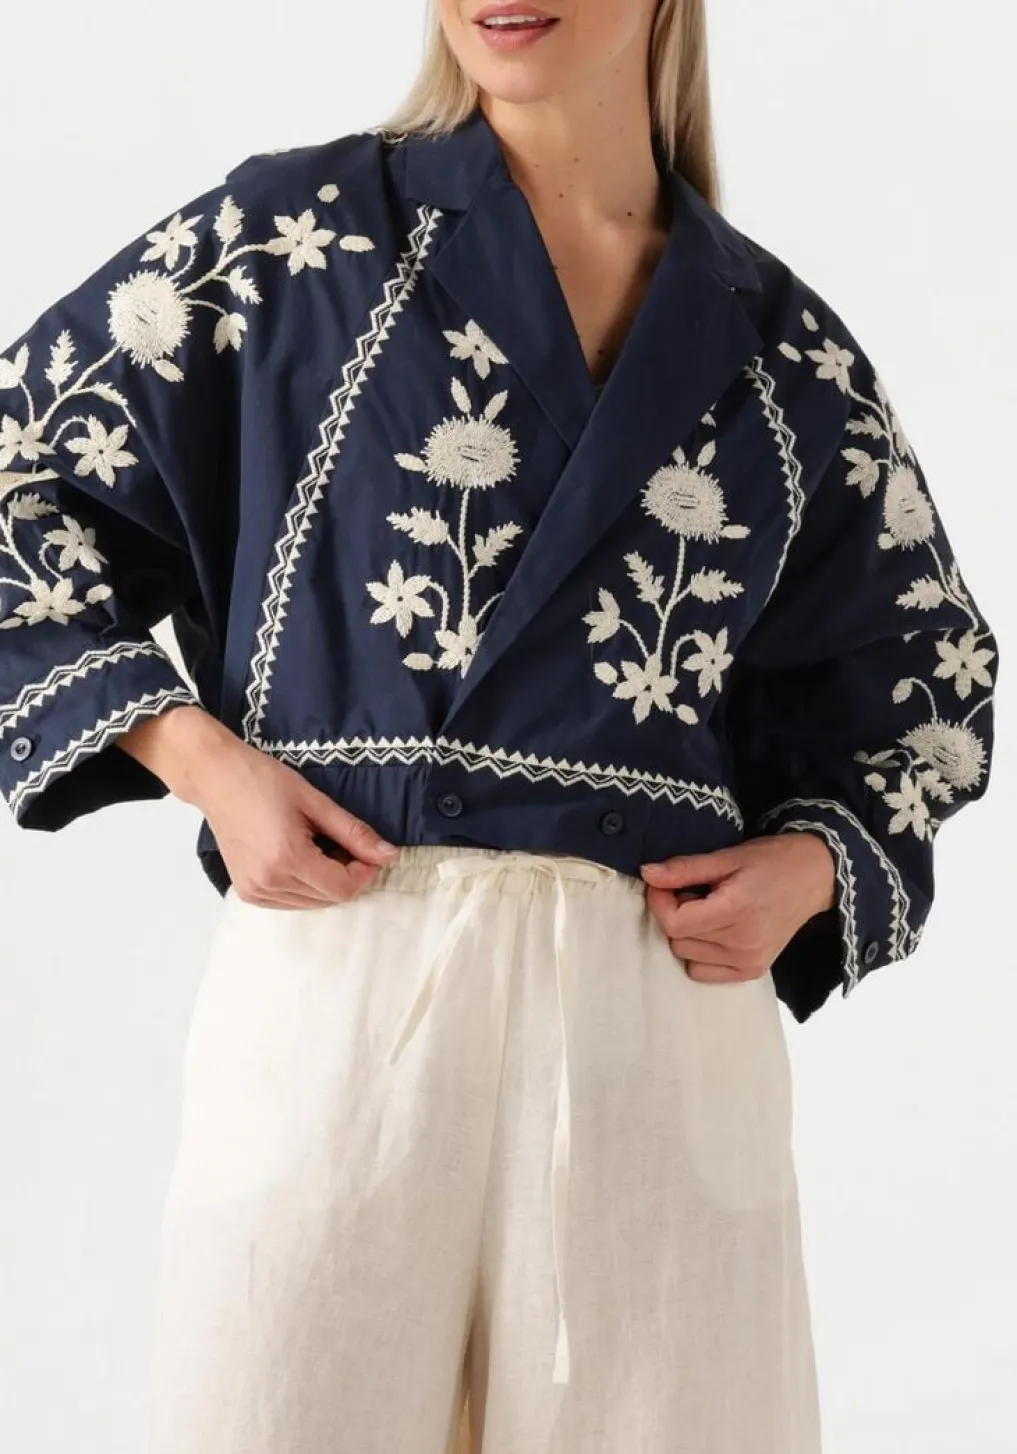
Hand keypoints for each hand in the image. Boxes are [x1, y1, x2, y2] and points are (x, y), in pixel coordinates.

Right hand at [117, 704, 399, 907]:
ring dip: (327, 882)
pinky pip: (291, 902)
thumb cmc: (263, 781)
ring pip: (312, 903)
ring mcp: (254, 891)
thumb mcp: (315, 802)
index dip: (365, 872)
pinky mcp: (247, 893)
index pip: (343, 888)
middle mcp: (268, 882)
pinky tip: (303, 858)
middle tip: (345, 843)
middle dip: (347, 875)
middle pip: (329, 899)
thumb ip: (354, 832)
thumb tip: (390, 855)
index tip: (369, 850)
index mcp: (287, 858)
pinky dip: (306, 886)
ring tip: (320, 847)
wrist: (216, 779)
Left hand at [640, 832, 836, 983]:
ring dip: (688, 933)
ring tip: (710, 910)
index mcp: (737, 910)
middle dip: (675, 913)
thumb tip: (647, 874)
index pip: (675, 922)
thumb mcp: (727, 856)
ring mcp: (749, 961)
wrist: (815, 877)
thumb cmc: (771, 861)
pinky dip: (700, 953)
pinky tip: (716, 931)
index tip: (665, 883)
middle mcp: (743, 943)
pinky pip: (703, 972)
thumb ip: (685, 868)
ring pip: (687, 955)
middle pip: (678, 939)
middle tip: (695, 892)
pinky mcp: (753, 971)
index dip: (660, 902)